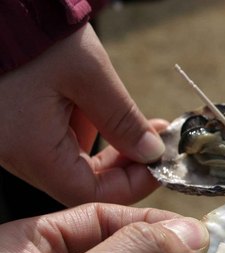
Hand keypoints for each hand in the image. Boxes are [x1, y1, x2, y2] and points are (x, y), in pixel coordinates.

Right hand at [0, 23, 165, 205]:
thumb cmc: (34, 33)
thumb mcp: (89, 74)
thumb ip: (123, 119)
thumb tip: (151, 152)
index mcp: (30, 149)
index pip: (88, 193)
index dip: (130, 184)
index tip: (158, 164)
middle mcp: (16, 153)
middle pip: (81, 181)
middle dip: (124, 162)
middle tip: (154, 140)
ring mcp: (14, 140)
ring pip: (72, 160)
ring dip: (109, 143)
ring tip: (132, 114)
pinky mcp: (16, 125)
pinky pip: (57, 140)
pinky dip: (86, 127)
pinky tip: (97, 102)